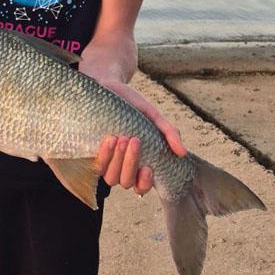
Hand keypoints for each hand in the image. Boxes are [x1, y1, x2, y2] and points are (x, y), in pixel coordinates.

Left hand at [93, 78, 187, 195]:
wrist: (107, 87)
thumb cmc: (131, 104)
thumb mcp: (152, 116)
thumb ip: (168, 132)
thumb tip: (182, 152)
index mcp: (138, 162)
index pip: (141, 187)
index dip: (144, 184)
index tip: (148, 167)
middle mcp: (121, 166)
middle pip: (126, 183)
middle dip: (131, 163)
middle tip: (135, 140)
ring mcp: (106, 161)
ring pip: (111, 178)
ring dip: (118, 161)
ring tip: (121, 138)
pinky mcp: (91, 153)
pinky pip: (96, 166)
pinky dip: (104, 155)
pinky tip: (110, 139)